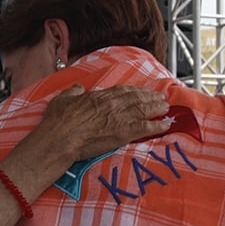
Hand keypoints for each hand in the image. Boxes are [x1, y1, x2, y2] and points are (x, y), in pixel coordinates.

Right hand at [42, 84, 169, 160]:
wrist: (60, 138)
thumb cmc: (58, 120)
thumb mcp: (63, 99)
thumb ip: (73, 91)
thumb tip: (77, 87)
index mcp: (100, 96)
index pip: (123, 91)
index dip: (136, 91)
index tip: (143, 91)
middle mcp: (113, 104)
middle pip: (137, 98)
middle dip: (151, 98)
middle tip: (161, 98)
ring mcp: (120, 118)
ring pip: (144, 110)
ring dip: (157, 108)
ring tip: (166, 108)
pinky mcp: (123, 133)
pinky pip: (146, 128)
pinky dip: (157, 125)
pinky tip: (165, 125)